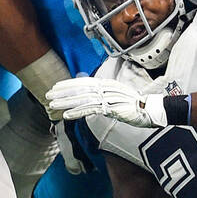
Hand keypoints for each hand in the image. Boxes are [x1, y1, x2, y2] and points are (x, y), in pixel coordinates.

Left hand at [47, 78, 167, 127]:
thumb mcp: (115, 94)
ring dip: (65, 102)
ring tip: (53, 105)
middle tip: (48, 95)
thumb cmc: (133, 103)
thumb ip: (103, 93)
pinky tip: (67, 115)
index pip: (83, 82)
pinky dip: (77, 112)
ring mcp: (107, 97)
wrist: (148, 109)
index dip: (68, 84)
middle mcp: (105, 87)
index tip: (56, 86)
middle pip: (79, 89)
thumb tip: (91, 93)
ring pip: (81, 99)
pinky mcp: (110, 108)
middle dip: (62, 92)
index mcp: (106, 83)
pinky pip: (90, 109)